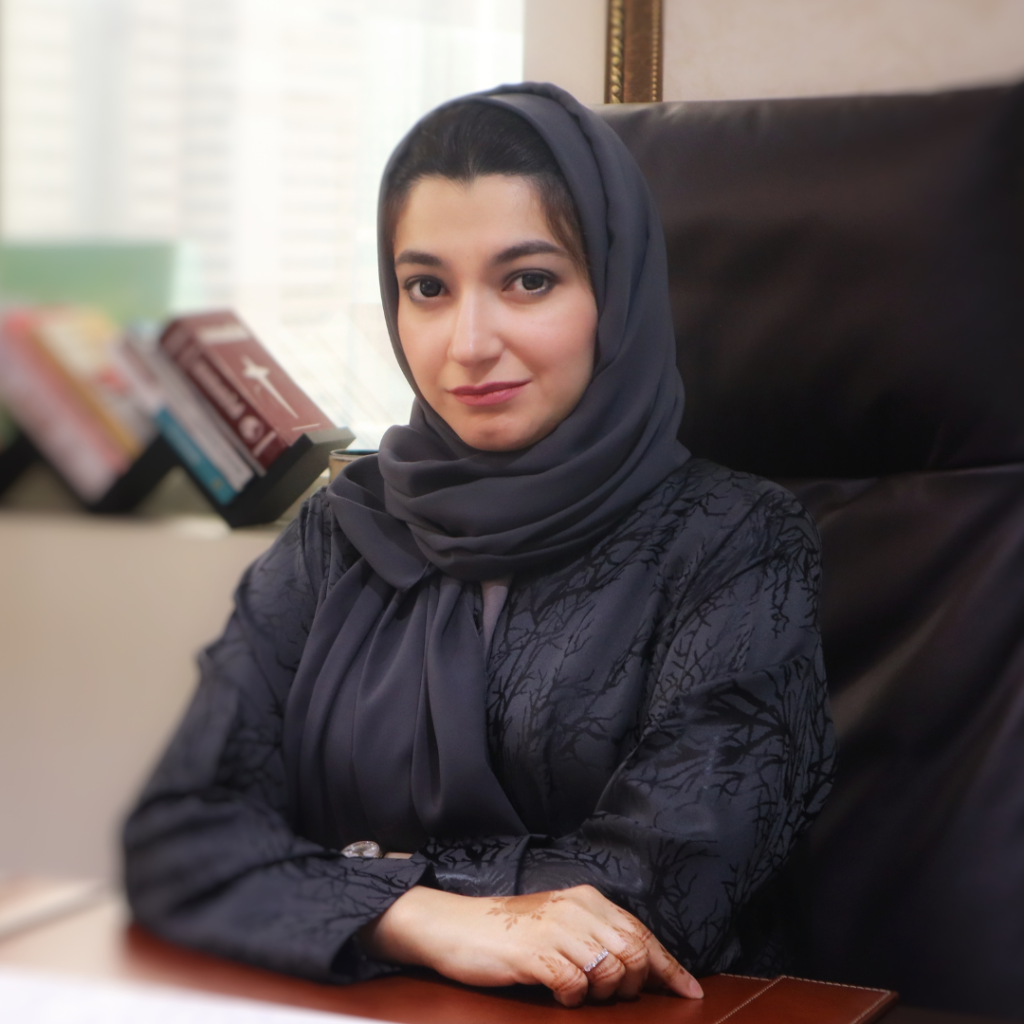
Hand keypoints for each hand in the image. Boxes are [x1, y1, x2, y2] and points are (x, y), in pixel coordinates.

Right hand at [360, 884, 703, 1007]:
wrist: (455, 926)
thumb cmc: (510, 932)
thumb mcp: (559, 923)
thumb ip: (595, 935)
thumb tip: (639, 967)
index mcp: (587, 899)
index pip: (641, 933)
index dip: (669, 966)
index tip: (690, 991)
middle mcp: (577, 908)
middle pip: (634, 953)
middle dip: (634, 984)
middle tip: (611, 994)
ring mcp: (556, 929)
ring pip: (611, 971)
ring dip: (603, 993)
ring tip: (579, 990)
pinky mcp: (535, 953)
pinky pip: (575, 984)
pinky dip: (573, 997)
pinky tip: (557, 992)